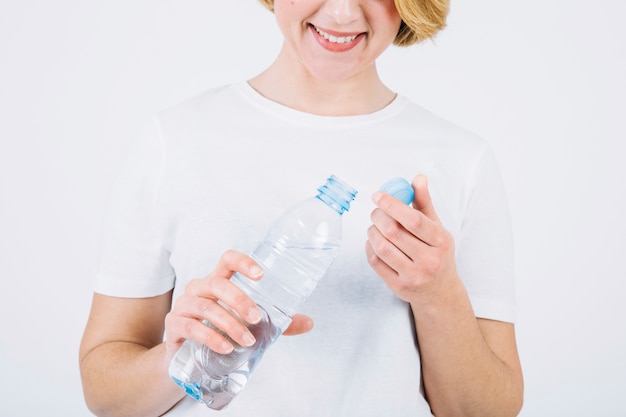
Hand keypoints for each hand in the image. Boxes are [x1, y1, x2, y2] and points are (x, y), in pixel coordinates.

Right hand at [164, 250, 312, 357]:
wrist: (188, 359)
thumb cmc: (221, 332)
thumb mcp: (249, 325)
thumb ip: (277, 323)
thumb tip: (309, 322)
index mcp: (218, 281)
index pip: (227, 260)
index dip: (243, 262)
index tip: (261, 275)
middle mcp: (199, 288)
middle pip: (218, 284)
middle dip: (240, 300)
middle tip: (257, 318)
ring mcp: (184, 305)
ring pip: (206, 307)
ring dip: (229, 324)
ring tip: (247, 341)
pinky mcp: (174, 325)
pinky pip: (191, 327)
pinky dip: (210, 337)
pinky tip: (225, 347)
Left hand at [365, 175, 458, 305]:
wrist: (440, 292)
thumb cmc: (437, 254)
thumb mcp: (437, 228)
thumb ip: (425, 203)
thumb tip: (418, 178)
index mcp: (441, 242)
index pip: (414, 220)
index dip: (393, 205)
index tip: (378, 196)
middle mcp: (429, 260)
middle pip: (394, 232)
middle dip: (379, 217)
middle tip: (375, 211)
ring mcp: (414, 276)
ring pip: (382, 247)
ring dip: (372, 232)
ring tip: (374, 226)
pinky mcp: (399, 287)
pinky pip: (376, 262)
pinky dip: (370, 247)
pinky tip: (373, 242)